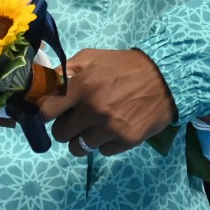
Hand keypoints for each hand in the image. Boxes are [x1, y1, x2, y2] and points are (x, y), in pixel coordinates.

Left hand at [36, 47, 178, 156]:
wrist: (166, 78)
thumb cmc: (123, 66)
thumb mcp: (90, 58)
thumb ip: (63, 72)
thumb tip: (42, 87)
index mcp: (80, 87)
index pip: (45, 111)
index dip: (45, 113)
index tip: (51, 112)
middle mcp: (92, 109)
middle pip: (60, 134)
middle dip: (64, 127)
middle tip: (75, 119)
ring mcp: (110, 128)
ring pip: (78, 148)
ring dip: (82, 139)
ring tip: (94, 126)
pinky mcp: (126, 141)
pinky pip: (102, 151)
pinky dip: (105, 143)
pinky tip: (113, 129)